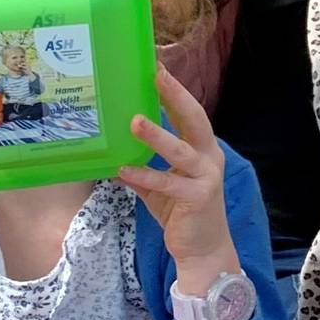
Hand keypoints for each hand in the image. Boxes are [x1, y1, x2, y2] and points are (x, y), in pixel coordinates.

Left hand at [118, 67, 231, 261]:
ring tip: (134, 121)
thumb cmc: (182, 214)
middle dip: (175, 96)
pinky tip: (123, 169)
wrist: (202, 251)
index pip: (189, 114)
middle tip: (156, 75)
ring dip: (158, 135)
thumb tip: (110, 156)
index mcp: (202, 150)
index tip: (156, 68)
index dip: (174, 91)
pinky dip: (145, 175)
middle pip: (195, 120)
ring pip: (181, 150)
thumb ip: (141, 170)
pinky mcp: (198, 198)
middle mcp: (209, 158)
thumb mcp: (159, 188)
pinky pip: (168, 183)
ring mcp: (206, 178)